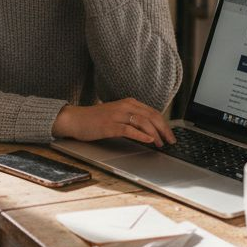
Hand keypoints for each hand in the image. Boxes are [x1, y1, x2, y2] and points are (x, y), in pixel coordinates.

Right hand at [53, 98, 174, 146]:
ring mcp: (117, 115)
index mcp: (129, 103)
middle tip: (171, 141)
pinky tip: (149, 140)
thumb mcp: (117, 115)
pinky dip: (141, 135)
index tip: (171, 135)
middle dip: (164, 129)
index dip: (165, 124)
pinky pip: (129, 129)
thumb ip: (132, 119)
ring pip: (143, 122)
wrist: (75, 119)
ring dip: (155, 134)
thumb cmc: (95, 119)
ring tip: (161, 143)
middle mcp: (125, 106)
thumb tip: (150, 131)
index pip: (153, 112)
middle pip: (151, 116)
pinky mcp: (110, 125)